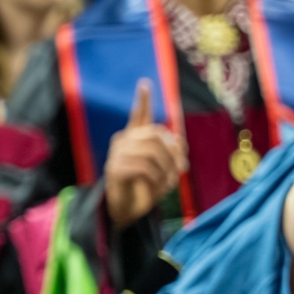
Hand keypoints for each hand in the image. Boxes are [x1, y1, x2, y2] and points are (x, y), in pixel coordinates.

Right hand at [103, 79, 186, 227]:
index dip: (143, 100)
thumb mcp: (164, 169)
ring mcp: (116, 155)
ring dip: (166, 168)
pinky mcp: (115, 169)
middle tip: (178, 168)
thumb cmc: (145, 188)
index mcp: (133, 139)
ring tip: (167, 181)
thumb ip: (172, 153)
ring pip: (152, 152)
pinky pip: (144, 167)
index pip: (138, 115)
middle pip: (155, 135)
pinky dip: (156, 178)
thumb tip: (178, 140)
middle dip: (172, 153)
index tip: (145, 83)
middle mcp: (123, 142)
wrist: (126, 210)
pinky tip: (155, 185)